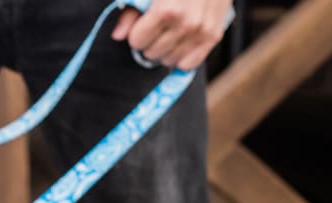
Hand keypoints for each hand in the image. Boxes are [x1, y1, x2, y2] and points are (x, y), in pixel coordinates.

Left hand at [111, 0, 231, 70]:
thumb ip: (131, 12)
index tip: (142, 26)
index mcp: (167, 10)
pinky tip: (180, 44)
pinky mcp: (214, 36)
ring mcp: (201, 32)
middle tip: (157, 29)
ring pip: (169, 61)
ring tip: (169, 34)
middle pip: (152, 53)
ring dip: (165, 50)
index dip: (137, 34)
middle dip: (150, 42)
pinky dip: (181, 57)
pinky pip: (190, 64)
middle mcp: (186, 23)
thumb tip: (118, 36)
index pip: (137, 42)